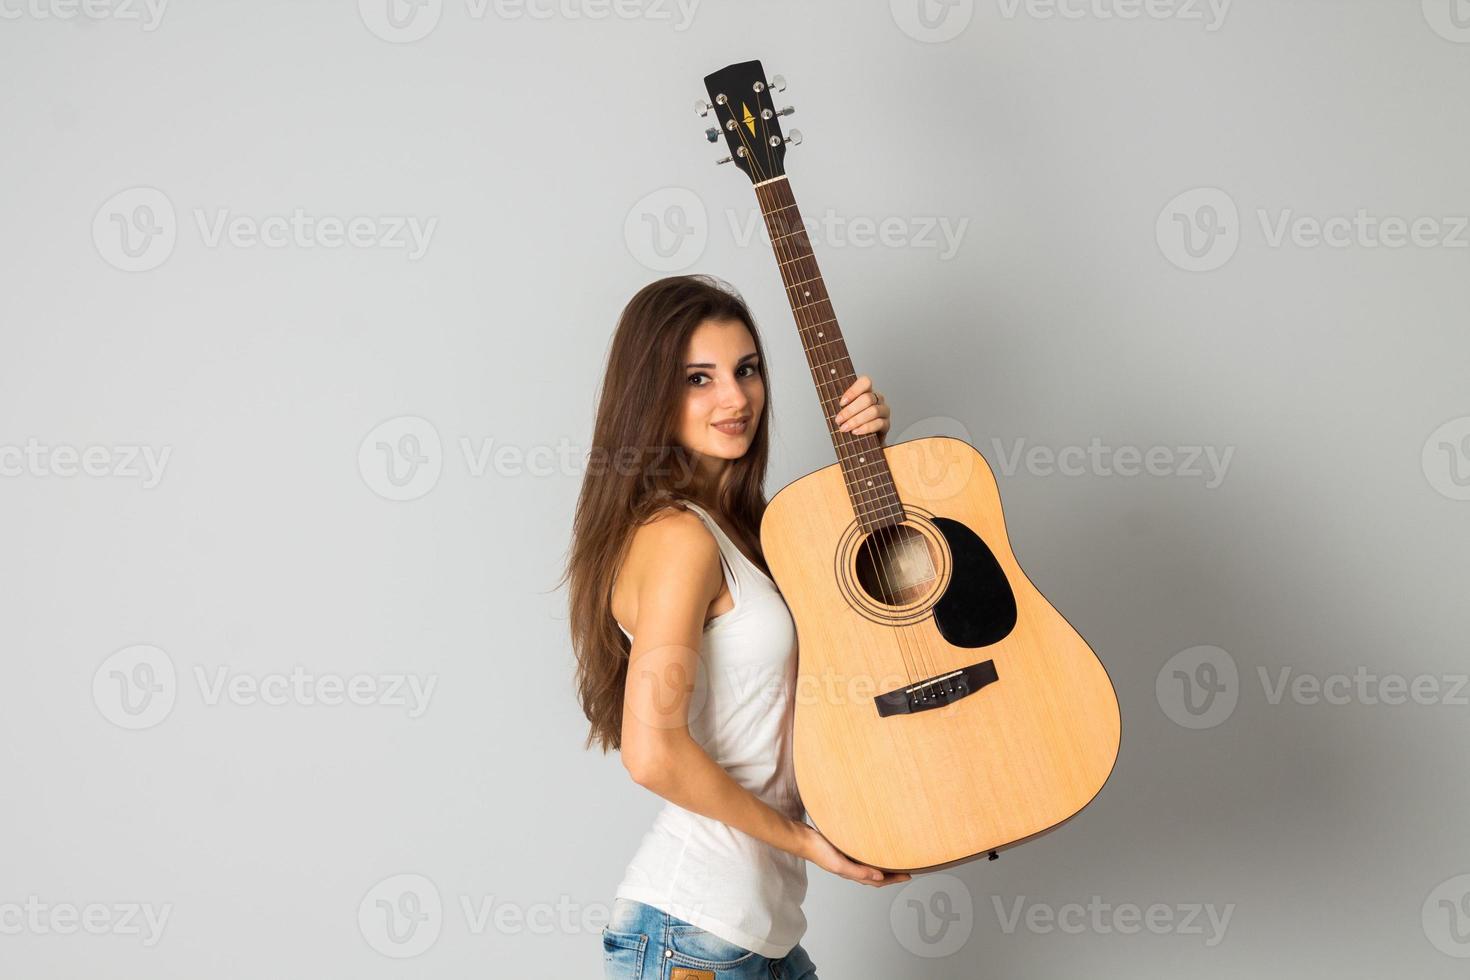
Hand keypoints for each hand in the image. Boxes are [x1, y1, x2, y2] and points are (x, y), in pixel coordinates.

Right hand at [794, 822, 911, 887]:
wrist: (801, 837)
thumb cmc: (817, 851)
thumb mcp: (840, 864)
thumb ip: (859, 873)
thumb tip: (879, 878)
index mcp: (851, 873)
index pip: (877, 881)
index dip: (894, 880)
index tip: (908, 875)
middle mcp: (850, 867)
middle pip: (876, 875)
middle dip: (891, 874)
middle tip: (906, 868)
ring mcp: (846, 857)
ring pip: (869, 864)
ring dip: (882, 864)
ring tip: (893, 859)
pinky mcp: (843, 847)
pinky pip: (862, 854)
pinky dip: (871, 854)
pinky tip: (873, 846)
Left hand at [834, 375, 890, 443]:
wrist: (864, 440)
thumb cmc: (853, 422)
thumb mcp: (846, 412)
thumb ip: (842, 405)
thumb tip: (828, 402)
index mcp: (867, 391)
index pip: (865, 382)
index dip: (853, 391)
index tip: (841, 403)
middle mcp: (878, 399)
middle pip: (867, 398)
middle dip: (850, 410)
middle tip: (839, 420)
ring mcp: (884, 411)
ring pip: (873, 411)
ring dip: (856, 420)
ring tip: (845, 428)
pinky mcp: (887, 424)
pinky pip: (878, 423)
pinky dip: (865, 428)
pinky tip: (856, 431)